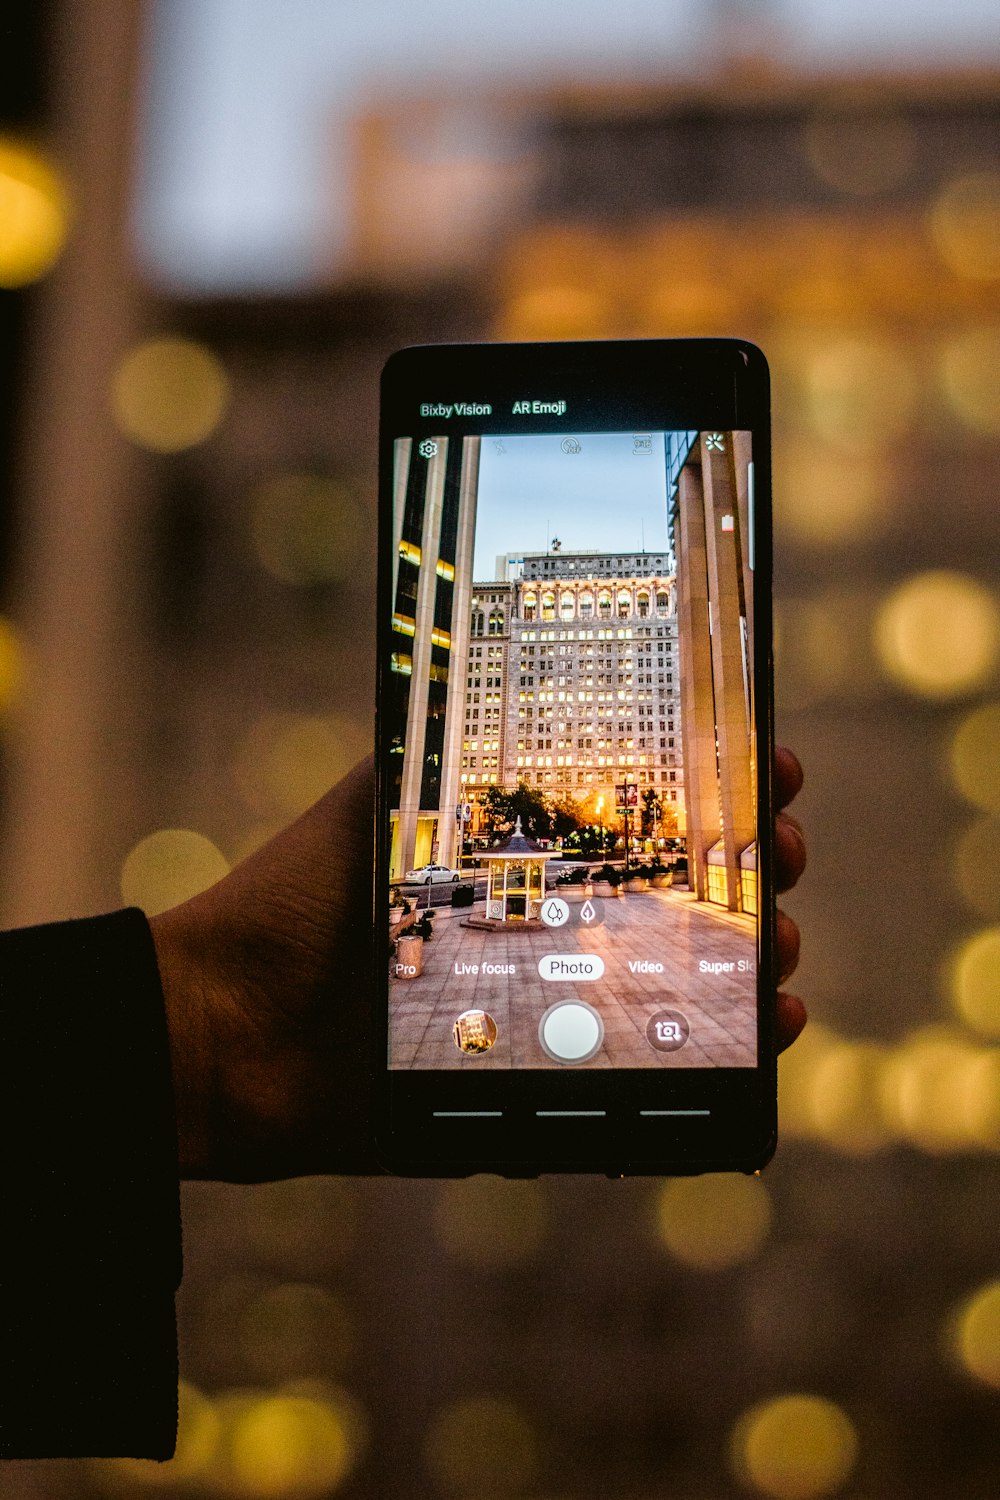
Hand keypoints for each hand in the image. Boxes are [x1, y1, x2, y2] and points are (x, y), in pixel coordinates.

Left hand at [151, 748, 806, 1182]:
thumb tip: (522, 662)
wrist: (224, 1037)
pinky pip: (659, 1083)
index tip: (767, 765)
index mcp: (518, 859)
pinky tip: (774, 1032)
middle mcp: (548, 931)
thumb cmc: (292, 909)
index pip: (640, 818)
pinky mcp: (547, 1095)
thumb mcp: (376, 801)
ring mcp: (553, 1015)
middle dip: (751, 868)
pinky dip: (731, 1061)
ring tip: (781, 947)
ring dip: (756, 959)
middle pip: (681, 899)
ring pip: (687, 986)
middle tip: (780, 853)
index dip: (712, 791)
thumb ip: (443, 747)